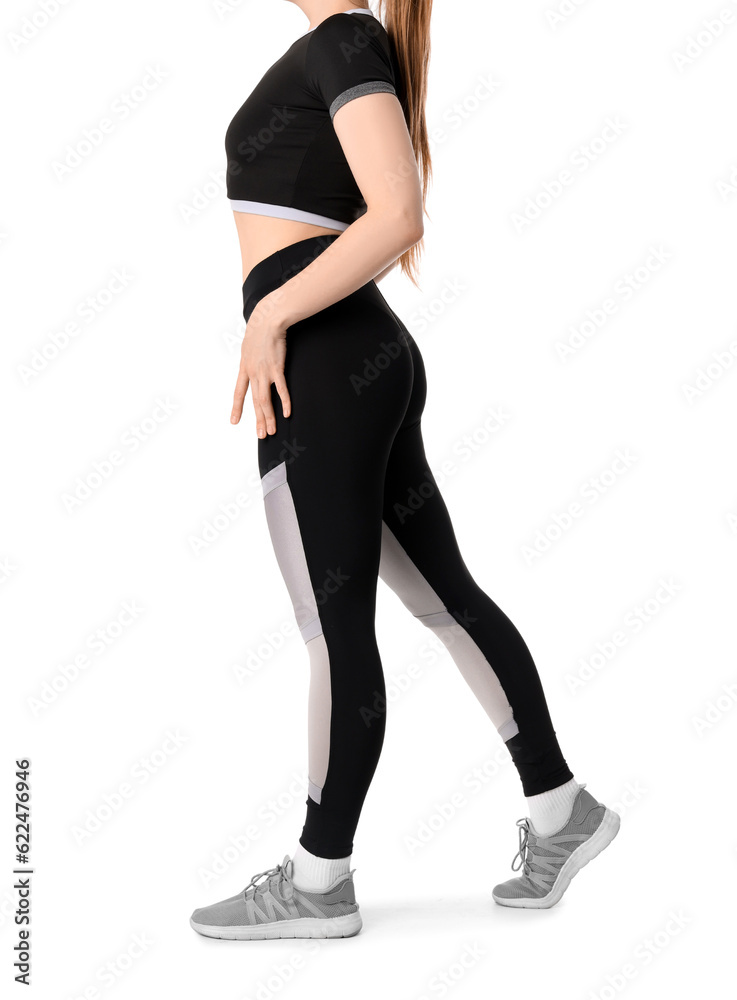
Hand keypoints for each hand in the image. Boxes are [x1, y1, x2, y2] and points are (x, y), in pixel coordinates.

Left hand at [231, 296, 291, 435]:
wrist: (267, 320)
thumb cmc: (260, 330)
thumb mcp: (249, 346)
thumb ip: (251, 358)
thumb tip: (252, 364)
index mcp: (244, 368)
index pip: (238, 392)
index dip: (236, 408)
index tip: (234, 421)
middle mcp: (252, 373)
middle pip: (255, 401)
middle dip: (258, 420)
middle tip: (261, 435)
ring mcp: (264, 372)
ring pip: (265, 400)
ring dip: (268, 417)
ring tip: (272, 430)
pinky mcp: (277, 368)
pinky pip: (281, 389)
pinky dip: (284, 402)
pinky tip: (287, 413)